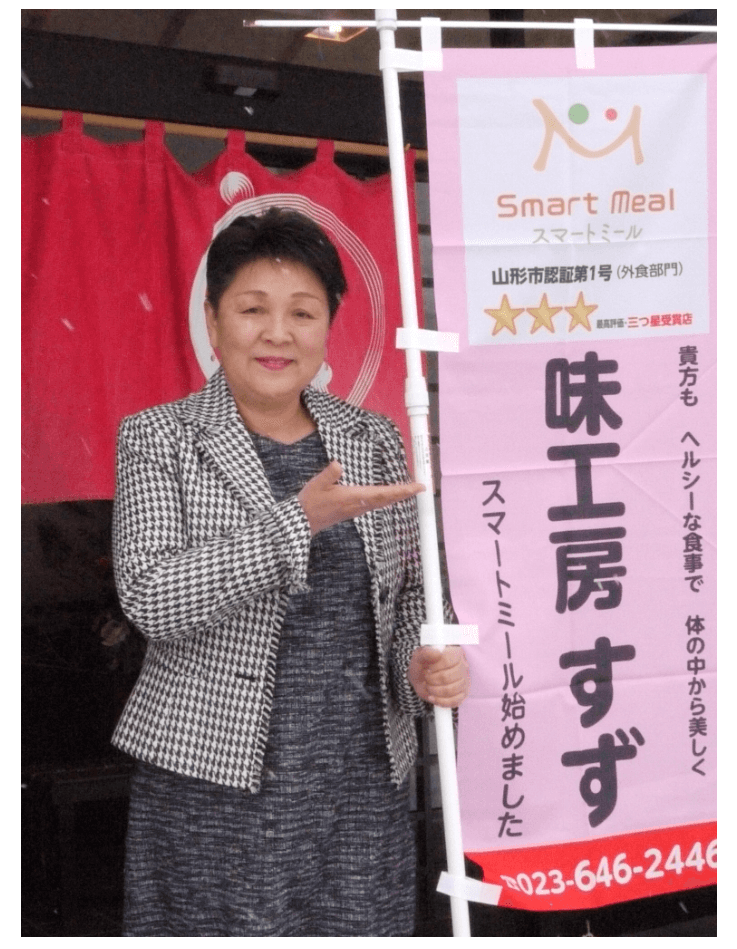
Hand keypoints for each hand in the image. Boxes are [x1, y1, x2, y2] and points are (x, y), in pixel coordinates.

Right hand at [298, 460, 424, 535]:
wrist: (304, 521)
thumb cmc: (311, 502)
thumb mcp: (317, 484)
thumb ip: (329, 474)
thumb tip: (338, 464)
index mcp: (354, 497)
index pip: (383, 493)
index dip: (402, 490)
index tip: (417, 487)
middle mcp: (360, 505)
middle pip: (387, 499)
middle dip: (405, 493)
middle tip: (421, 488)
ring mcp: (358, 509)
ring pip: (383, 502)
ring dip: (397, 496)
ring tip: (410, 489)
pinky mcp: (354, 510)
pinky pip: (376, 504)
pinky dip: (387, 498)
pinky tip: (390, 495)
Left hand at [407, 646, 469, 707]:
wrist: (421, 678)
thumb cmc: (422, 665)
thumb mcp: (419, 656)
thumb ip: (426, 653)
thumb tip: (437, 654)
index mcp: (454, 652)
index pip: (447, 660)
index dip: (434, 667)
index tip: (427, 669)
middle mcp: (463, 665)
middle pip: (448, 677)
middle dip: (432, 680)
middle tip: (426, 678)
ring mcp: (465, 680)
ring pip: (451, 690)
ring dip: (435, 691)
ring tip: (428, 687)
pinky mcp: (463, 693)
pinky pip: (454, 701)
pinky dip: (440, 701)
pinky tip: (432, 697)